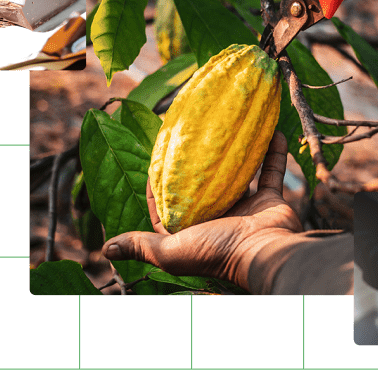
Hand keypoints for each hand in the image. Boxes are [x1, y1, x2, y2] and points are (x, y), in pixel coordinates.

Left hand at [102, 132, 304, 293]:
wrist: (265, 254)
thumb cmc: (217, 252)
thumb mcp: (171, 251)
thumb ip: (141, 246)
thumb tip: (105, 249)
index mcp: (192, 229)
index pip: (168, 204)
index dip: (158, 182)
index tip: (156, 155)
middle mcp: (217, 216)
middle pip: (203, 184)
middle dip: (196, 161)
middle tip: (192, 132)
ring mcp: (245, 207)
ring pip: (237, 172)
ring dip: (235, 150)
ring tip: (228, 124)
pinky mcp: (269, 200)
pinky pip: (270, 171)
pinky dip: (272, 152)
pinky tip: (270, 130)